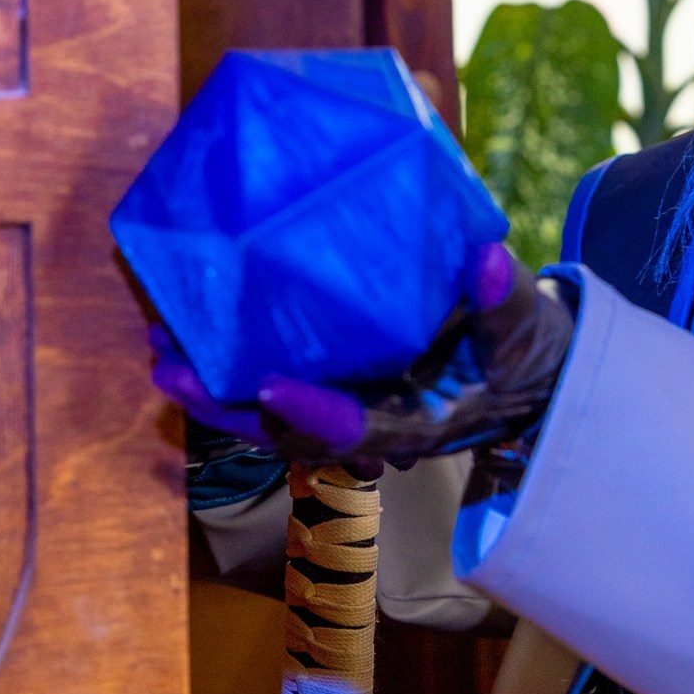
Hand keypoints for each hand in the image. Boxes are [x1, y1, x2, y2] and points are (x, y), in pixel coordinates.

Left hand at [152, 243, 574, 470]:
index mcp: (418, 425)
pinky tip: (193, 334)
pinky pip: (272, 390)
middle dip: (227, 407)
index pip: (357, 430)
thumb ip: (507, 302)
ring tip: (164, 350)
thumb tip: (485, 260)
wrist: (529, 377)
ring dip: (214, 392)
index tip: (267, 384)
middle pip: (288, 434)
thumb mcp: (527, 330)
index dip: (311, 412)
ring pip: (269, 419)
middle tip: (173, 367)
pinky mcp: (336, 389)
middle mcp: (372, 429)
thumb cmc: (528, 355)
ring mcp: (349, 412)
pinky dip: (231, 370)